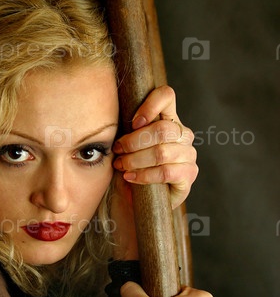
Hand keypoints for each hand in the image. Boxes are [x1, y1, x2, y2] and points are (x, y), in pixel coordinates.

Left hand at [109, 85, 197, 259]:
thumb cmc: (128, 166)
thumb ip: (125, 127)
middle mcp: (183, 135)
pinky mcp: (188, 176)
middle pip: (163, 129)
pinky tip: (131, 177)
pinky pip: (167, 172)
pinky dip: (145, 174)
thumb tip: (106, 116)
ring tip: (121, 166)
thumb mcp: (125, 143)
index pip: (167, 96)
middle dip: (134, 141)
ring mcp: (188, 155)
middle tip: (118, 151)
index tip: (133, 121)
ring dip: (136, 159)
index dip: (150, 103)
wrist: (135, 200)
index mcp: (168, 118)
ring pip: (162, 152)